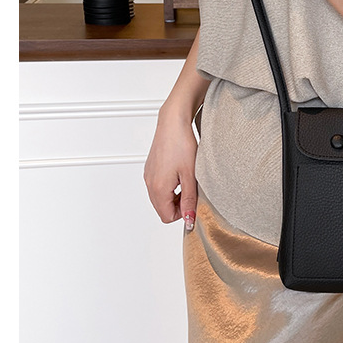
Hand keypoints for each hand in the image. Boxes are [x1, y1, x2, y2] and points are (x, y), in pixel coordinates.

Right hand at [144, 107, 198, 230]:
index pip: (167, 217)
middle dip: (178, 205)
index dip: (183, 214)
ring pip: (160, 198)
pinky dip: (169, 186)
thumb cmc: (182, 145)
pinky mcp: (151, 168)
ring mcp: (149, 175)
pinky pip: (158, 186)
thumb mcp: (191, 176)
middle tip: (192, 191)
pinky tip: (180, 173)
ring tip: (187, 180)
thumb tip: (189, 219)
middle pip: (162, 209)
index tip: (194, 202)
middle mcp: (150, 183)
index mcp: (158, 188)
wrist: (173, 123)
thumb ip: (189, 200)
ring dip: (174, 196)